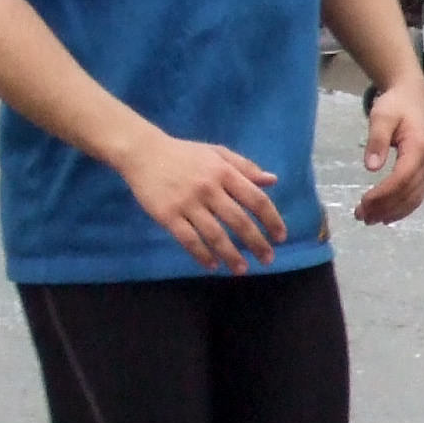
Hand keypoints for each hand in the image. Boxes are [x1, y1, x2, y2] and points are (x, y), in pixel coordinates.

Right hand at [119, 129, 283, 272]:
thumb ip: (245, 167)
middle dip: (257, 243)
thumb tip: (273, 180)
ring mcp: (187, 203)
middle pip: (239, 221)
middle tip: (268, 259)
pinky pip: (189, 240)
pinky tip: (212, 265)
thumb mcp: (217, 153)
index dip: (272, 220)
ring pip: (215, 235)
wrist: (143, 152)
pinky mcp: (167, 215)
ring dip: (231, 255)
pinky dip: (202, 255)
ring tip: (242, 269)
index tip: (280, 237)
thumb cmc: (184, 154)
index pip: (256, 200)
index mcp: (224, 172)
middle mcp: (209, 189)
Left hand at [357, 78, 423, 223]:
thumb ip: (376, 140)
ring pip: (414, 198)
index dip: (384, 193)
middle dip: (385, 207)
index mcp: (418, 148)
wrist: (412, 97)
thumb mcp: (381, 116)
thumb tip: (371, 167)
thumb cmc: (395, 105)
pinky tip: (386, 216)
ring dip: (392, 212)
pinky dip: (402, 209)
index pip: (402, 178)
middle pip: (408, 192)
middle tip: (360, 216)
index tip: (364, 202)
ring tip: (369, 219)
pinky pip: (416, 195)